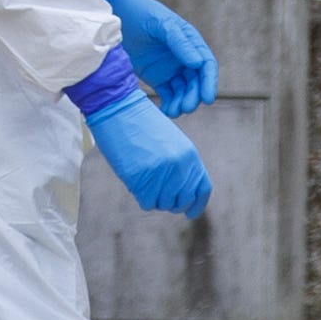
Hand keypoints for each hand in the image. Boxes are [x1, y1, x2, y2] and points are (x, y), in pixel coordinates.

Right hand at [84, 95, 213, 217]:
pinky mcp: (141, 178)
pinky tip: (136, 182)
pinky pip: (147, 202)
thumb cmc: (141, 122)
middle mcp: (179, 166)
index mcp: (189, 154)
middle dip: (172, 203)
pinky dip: (142, 197)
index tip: (190, 212)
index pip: (202, 189)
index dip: (197, 204)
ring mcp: (161, 173)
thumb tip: (181, 191)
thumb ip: (180, 164)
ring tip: (145, 181)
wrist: (118, 108)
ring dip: (155, 197)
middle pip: (183, 200)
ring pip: (164, 203)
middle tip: (160, 196)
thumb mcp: (170, 140)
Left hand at [101, 0, 217, 116]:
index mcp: (190, 42)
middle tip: (186, 107)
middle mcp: (184, 58)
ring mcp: (171, 69)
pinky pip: (168, 94)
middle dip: (193, 96)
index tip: (207, 98)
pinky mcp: (157, 78)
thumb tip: (198, 63)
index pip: (206, 64)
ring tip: (174, 111)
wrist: (117, 15)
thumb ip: (179, 42)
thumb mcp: (162, 24)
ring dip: (182, 102)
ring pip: (183, 91)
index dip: (209, 82)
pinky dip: (170, 104)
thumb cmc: (142, 13)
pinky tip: (166, 111)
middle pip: (195, 82)